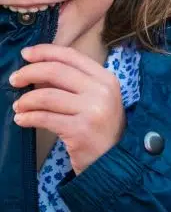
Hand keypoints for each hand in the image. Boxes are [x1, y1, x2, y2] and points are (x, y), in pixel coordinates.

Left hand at [11, 44, 125, 173]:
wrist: (115, 159)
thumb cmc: (101, 127)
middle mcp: (101, 90)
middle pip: (57, 71)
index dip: (46, 51)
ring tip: (18, 106)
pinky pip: (45, 118)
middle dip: (30, 72)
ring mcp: (92, 110)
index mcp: (106, 77)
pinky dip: (27, 117)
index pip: (72, 56)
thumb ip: (74, 83)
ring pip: (47, 95)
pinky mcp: (80, 130)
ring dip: (26, 99)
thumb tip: (39, 70)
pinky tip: (21, 119)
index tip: (26, 54)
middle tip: (14, 79)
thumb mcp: (96, 99)